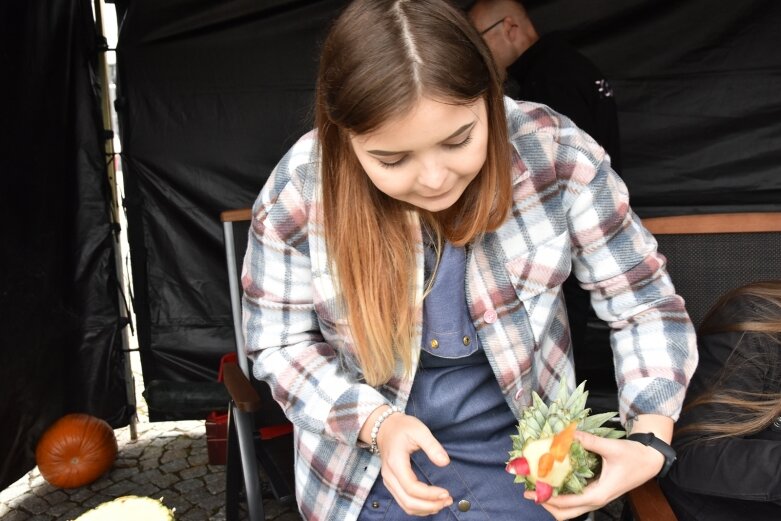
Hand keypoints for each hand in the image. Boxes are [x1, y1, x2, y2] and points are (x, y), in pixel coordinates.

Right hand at [376, 412, 452, 515]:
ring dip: (425, 509)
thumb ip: (432, 446)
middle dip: (430, 506)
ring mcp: (389, 481)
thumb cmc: (402, 427)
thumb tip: (445, 462)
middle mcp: (389, 476)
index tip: (446, 492)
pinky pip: (403, 502)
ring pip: (405, 505)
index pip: (412, 487)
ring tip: (443, 503)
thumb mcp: (419, 430)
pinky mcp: (392, 484)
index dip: (430, 494)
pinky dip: (418, 507)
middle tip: (448, 500)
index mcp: (396, 463)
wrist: (385, 427)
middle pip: (408, 501)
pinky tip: (431, 503)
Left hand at [523, 430, 664, 520]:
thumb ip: (589, 441)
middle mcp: (595, 500)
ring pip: (569, 509)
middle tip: (528, 490)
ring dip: (552, 501)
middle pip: (565, 513)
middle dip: (546, 504)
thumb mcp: (611, 447)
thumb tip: (567, 433)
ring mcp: (595, 498)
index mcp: (598, 494)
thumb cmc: (633, 456)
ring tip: (537, 486)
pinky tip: (551, 481)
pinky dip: (560, 495)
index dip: (548, 498)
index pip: (568, 502)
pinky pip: (574, 500)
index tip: (532, 490)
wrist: (649, 460)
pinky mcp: (595, 493)